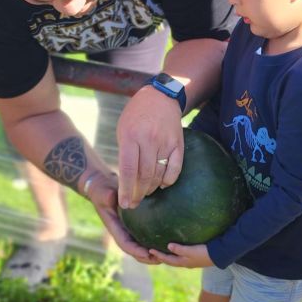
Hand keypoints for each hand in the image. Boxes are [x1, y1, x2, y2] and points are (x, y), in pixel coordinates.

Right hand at [84, 172, 160, 264]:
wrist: (104, 188)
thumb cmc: (103, 191)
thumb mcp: (102, 193)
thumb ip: (106, 197)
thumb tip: (110, 197)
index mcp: (115, 228)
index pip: (125, 244)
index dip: (136, 250)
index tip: (147, 253)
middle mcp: (123, 232)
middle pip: (135, 251)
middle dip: (147, 258)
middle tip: (162, 259)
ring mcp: (130, 230)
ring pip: (142, 247)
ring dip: (154, 254)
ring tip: (168, 255)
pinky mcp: (137, 225)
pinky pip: (147, 236)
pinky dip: (156, 241)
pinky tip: (170, 240)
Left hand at [116, 85, 183, 208]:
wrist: (160, 97)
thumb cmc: (136, 116)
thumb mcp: (123, 130)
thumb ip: (124, 154)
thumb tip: (126, 182)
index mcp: (130, 136)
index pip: (127, 170)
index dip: (126, 190)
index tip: (125, 204)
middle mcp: (149, 139)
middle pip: (144, 176)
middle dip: (138, 194)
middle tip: (135, 203)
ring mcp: (165, 141)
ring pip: (159, 174)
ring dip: (152, 188)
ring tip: (146, 193)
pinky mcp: (179, 143)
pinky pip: (175, 169)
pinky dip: (168, 181)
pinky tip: (162, 184)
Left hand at [150, 243, 212, 267]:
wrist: (219, 256)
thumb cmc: (204, 252)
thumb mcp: (191, 251)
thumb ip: (180, 249)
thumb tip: (168, 245)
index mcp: (183, 262)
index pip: (167, 259)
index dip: (158, 255)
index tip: (150, 250)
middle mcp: (185, 263)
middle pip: (170, 261)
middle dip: (161, 257)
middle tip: (153, 252)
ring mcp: (190, 261)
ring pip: (176, 260)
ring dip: (168, 256)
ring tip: (162, 251)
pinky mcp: (195, 258)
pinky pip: (181, 257)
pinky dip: (176, 254)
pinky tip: (177, 250)